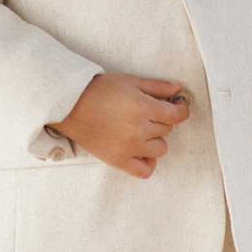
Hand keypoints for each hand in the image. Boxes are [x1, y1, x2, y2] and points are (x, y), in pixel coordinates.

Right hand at [49, 74, 189, 178]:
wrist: (70, 106)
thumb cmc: (98, 90)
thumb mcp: (129, 81)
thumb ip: (156, 86)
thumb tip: (178, 89)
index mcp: (142, 107)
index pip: (176, 115)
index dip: (182, 109)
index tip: (178, 106)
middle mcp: (138, 129)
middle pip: (167, 129)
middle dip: (161, 119)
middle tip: (148, 112)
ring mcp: (129, 147)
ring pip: (160, 149)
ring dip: (155, 139)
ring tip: (141, 130)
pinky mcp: (118, 160)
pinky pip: (145, 171)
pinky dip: (148, 162)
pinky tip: (142, 151)